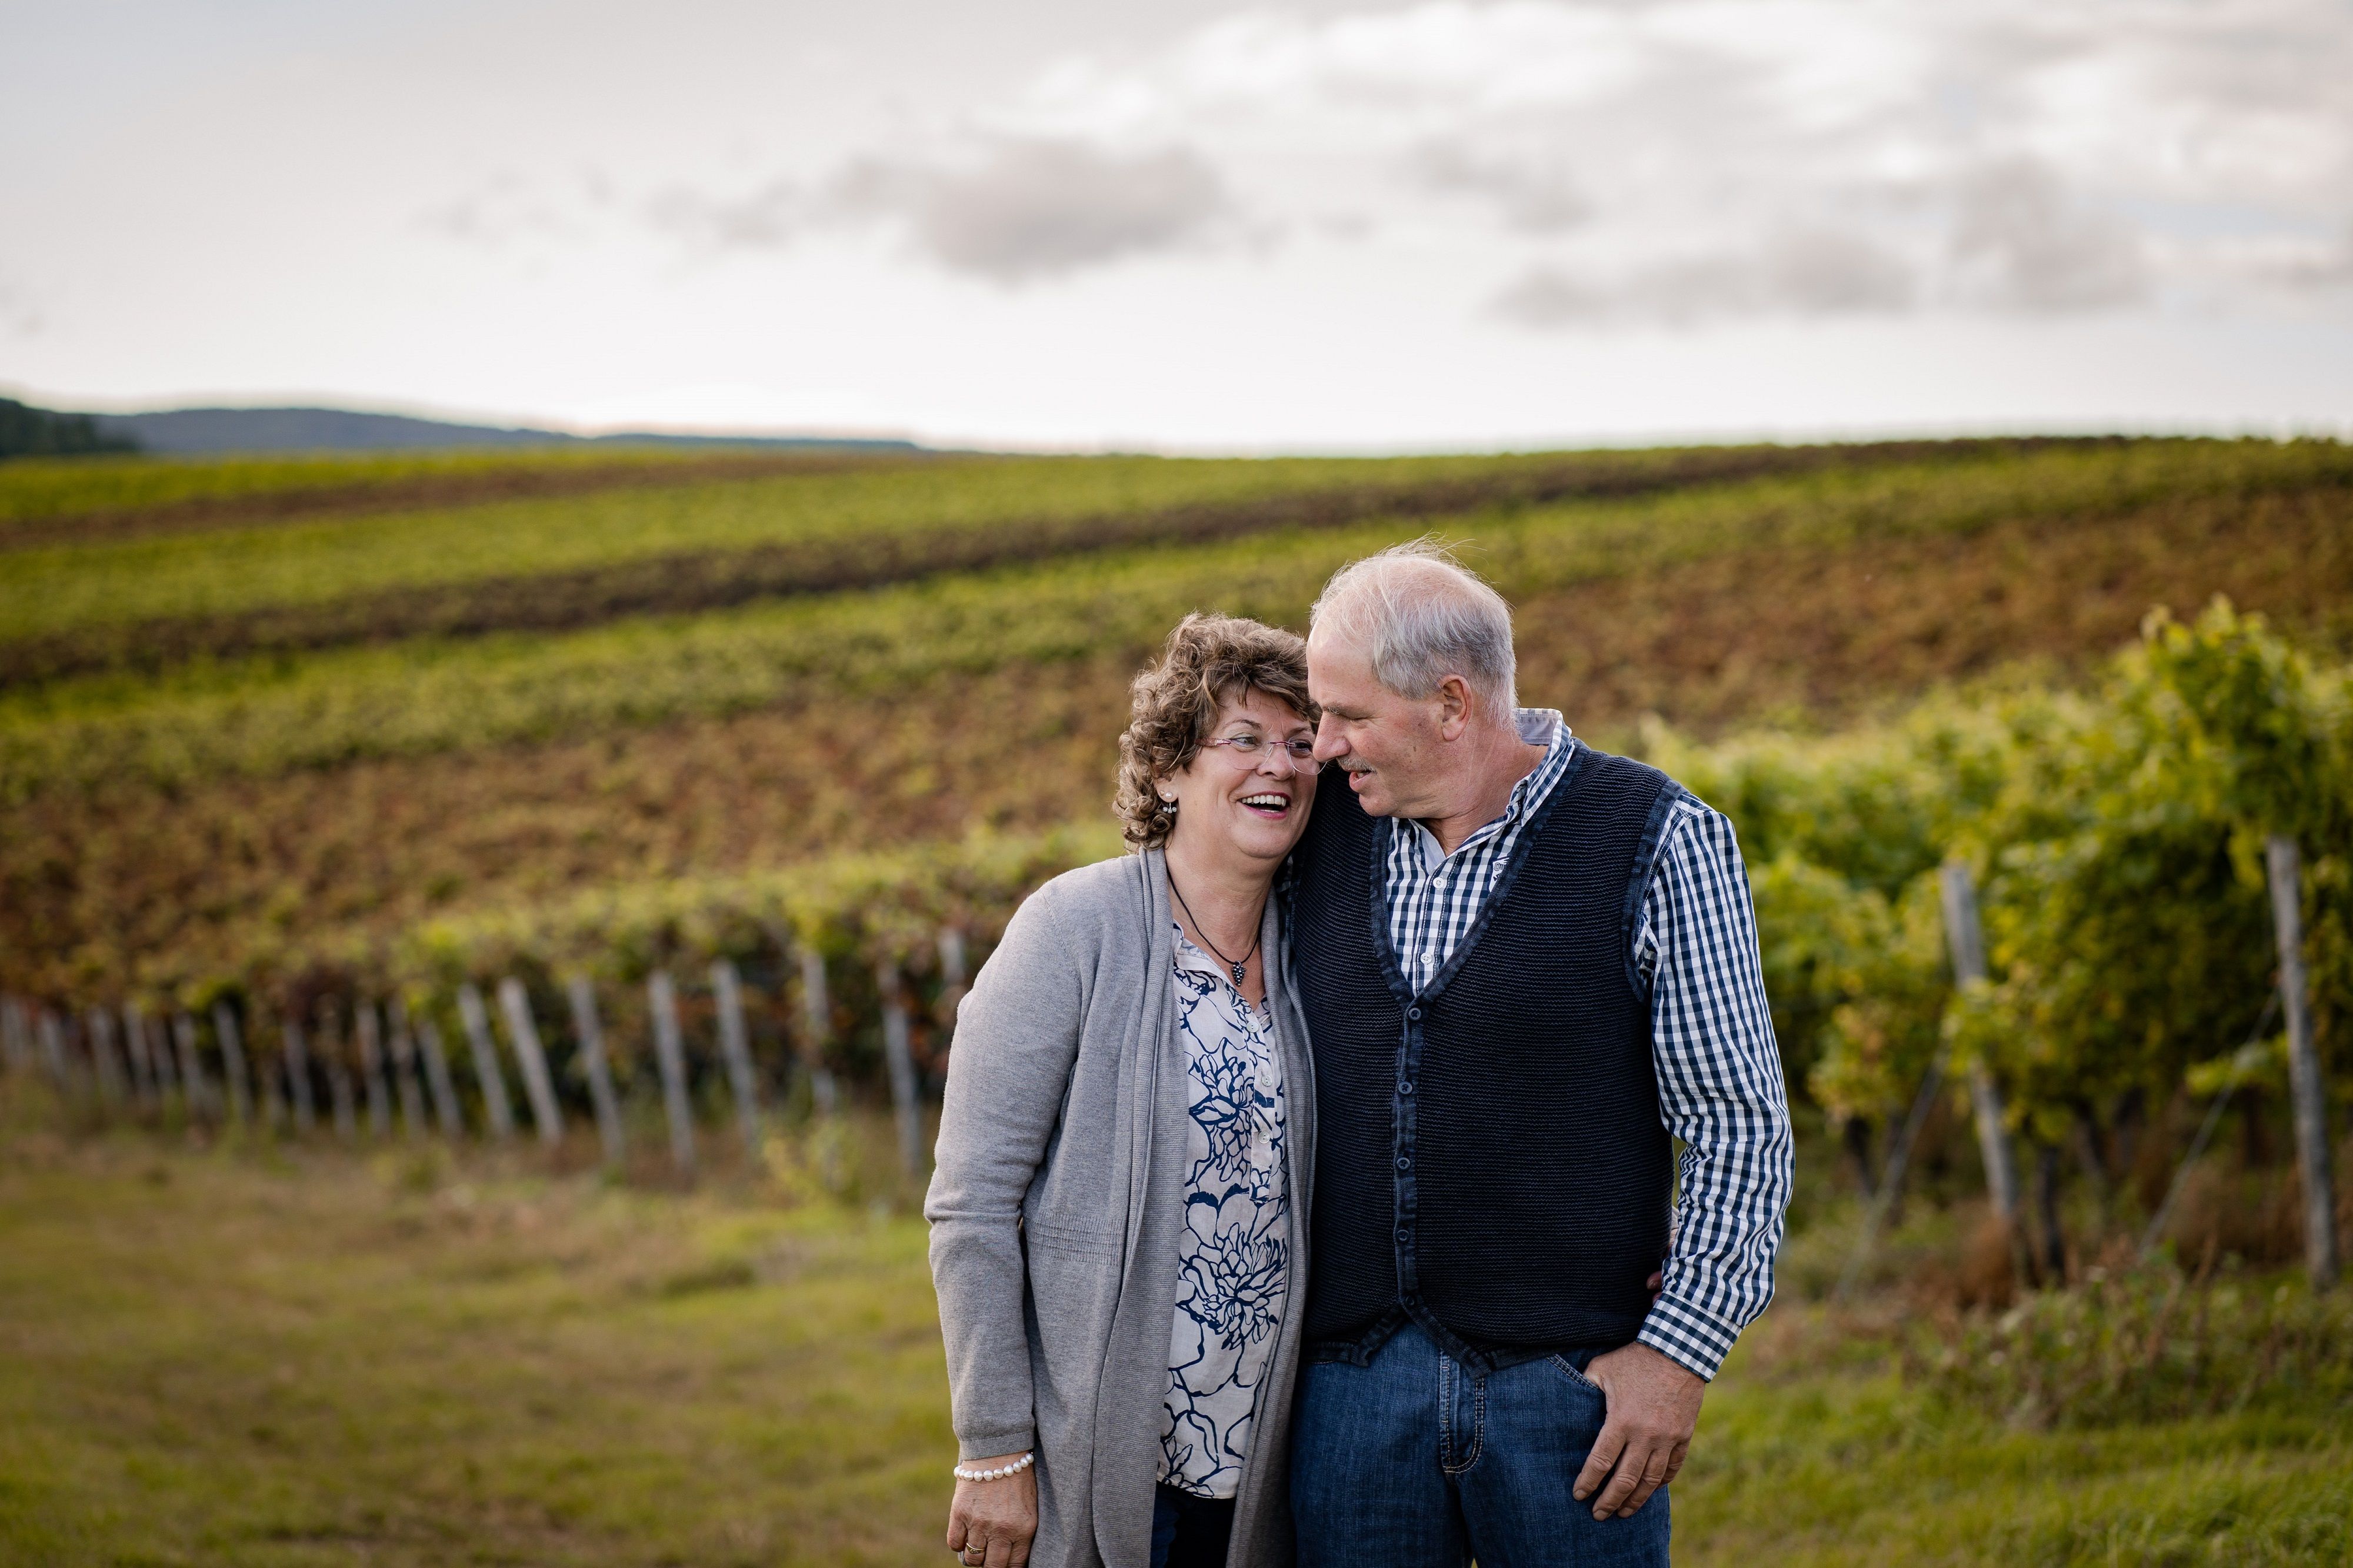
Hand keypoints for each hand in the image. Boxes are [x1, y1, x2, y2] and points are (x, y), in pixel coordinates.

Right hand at [946, 1456, 1037, 1567]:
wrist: (998, 1451)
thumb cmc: (1018, 1479)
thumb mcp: (1029, 1508)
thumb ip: (1022, 1534)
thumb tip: (1012, 1559)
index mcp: (1023, 1529)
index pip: (1014, 1566)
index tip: (1004, 1564)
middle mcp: (1001, 1529)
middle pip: (993, 1567)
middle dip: (991, 1566)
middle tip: (990, 1559)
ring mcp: (979, 1522)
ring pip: (973, 1558)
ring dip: (975, 1556)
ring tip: (978, 1545)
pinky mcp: (960, 1513)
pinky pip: (955, 1543)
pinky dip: (958, 1544)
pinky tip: (965, 1535)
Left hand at [1572, 1342, 1703, 1520]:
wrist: (1678, 1350)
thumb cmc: (1634, 1358)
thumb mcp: (1601, 1369)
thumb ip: (1585, 1389)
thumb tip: (1568, 1405)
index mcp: (1621, 1420)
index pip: (1600, 1462)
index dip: (1588, 1482)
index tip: (1579, 1496)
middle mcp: (1645, 1435)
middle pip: (1625, 1479)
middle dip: (1610, 1501)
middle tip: (1598, 1515)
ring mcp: (1667, 1438)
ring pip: (1651, 1480)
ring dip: (1636, 1500)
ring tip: (1624, 1513)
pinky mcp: (1683, 1436)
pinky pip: (1672, 1467)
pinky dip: (1661, 1482)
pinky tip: (1650, 1490)